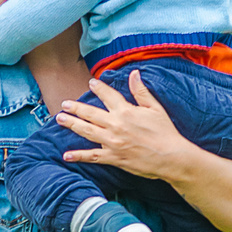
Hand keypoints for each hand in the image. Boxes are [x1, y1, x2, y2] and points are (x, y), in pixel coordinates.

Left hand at [57, 72, 196, 179]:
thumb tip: (134, 73)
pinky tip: (66, 155)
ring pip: (87, 132)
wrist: (171, 157)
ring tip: (60, 119)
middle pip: (90, 114)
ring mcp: (112, 142)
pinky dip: (79, 156)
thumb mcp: (155, 108)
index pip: (107, 95)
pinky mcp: (113, 158)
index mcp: (126, 111)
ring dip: (72, 125)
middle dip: (75, 108)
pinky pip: (93, 156)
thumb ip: (141, 91)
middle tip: (64, 104)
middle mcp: (115, 125)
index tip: (90, 83)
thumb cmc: (165, 132)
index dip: (98, 88)